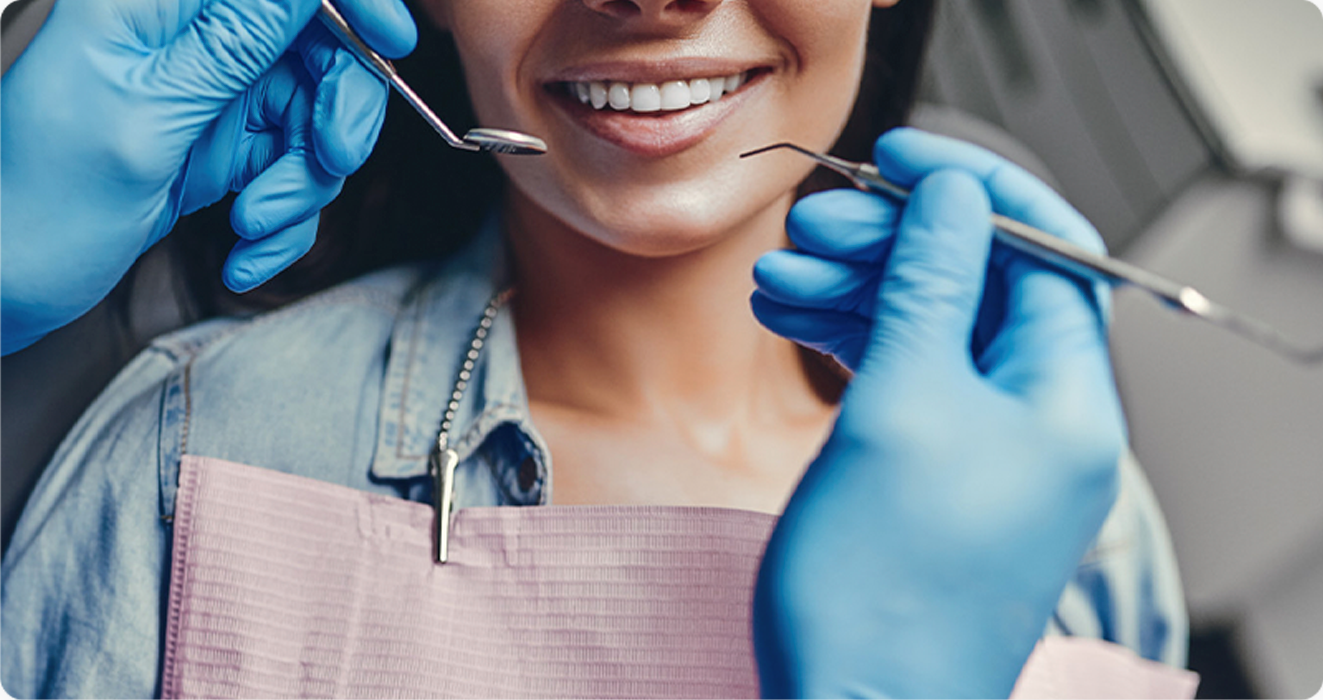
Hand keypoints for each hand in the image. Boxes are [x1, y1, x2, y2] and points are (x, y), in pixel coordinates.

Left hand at [0, 0, 415, 353]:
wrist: (10, 284)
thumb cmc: (38, 200)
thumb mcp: (145, 116)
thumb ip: (233, 40)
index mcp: (153, 3)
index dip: (350, 0)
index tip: (391, 41)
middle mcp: (190, 38)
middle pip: (318, 45)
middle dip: (337, 111)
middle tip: (330, 161)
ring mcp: (214, 91)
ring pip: (315, 116)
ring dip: (302, 184)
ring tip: (254, 224)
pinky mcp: (226, 144)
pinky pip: (294, 168)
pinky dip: (285, 217)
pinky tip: (246, 250)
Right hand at [750, 128, 1124, 698]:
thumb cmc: (880, 591)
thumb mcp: (901, 406)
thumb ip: (929, 288)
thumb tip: (953, 198)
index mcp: (1064, 402)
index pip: (1046, 251)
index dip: (973, 190)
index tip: (901, 157)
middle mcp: (1040, 424)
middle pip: (980, 287)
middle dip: (894, 244)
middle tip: (814, 226)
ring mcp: (989, 452)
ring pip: (931, 331)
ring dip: (858, 291)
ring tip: (776, 279)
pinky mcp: (939, 476)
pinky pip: (908, 380)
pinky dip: (853, 342)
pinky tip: (794, 322)